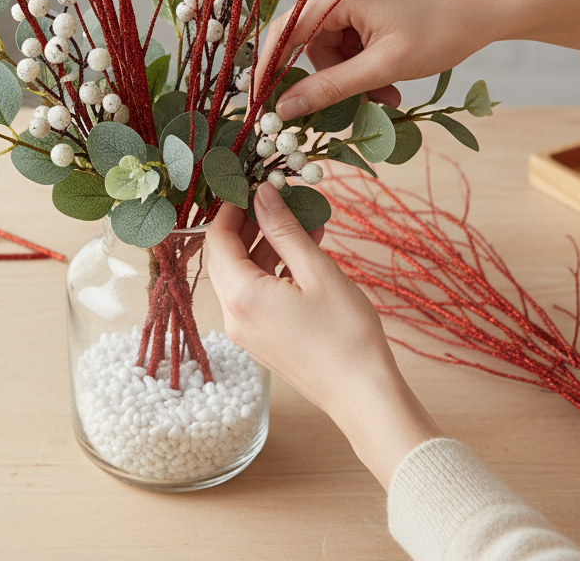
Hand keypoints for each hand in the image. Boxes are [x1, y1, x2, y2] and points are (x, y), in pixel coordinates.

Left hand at [205, 184, 441, 487]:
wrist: (363, 394)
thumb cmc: (346, 334)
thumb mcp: (317, 271)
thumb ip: (284, 230)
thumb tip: (262, 193)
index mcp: (241, 296)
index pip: (217, 239)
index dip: (231, 208)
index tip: (252, 185)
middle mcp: (234, 316)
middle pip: (225, 257)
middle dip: (248, 225)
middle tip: (276, 200)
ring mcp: (247, 332)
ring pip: (242, 276)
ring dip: (266, 247)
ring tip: (303, 223)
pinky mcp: (262, 341)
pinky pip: (256, 296)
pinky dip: (274, 271)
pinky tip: (306, 254)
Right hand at [256, 0, 579, 120]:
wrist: (491, 5)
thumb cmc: (443, 30)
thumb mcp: (384, 67)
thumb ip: (330, 88)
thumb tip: (285, 108)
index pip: (285, 33)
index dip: (271, 71)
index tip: (265, 104)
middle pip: (310, 42)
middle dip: (333, 78)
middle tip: (366, 103)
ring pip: (332, 43)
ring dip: (354, 74)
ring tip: (388, 93)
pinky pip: (350, 35)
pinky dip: (365, 60)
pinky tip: (391, 75)